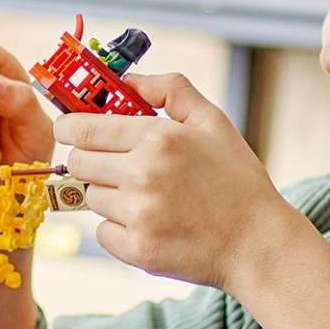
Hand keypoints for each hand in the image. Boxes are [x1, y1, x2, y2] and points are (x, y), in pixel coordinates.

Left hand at [54, 71, 290, 292]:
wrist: (260, 245)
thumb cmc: (236, 181)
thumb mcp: (213, 122)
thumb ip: (170, 90)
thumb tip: (129, 79)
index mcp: (159, 138)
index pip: (82, 128)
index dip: (69, 128)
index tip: (70, 130)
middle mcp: (143, 174)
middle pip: (78, 162)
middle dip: (90, 161)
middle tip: (117, 166)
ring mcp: (139, 214)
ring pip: (91, 197)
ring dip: (110, 196)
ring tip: (148, 198)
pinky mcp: (138, 249)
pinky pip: (103, 232)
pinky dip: (119, 230)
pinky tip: (151, 224)